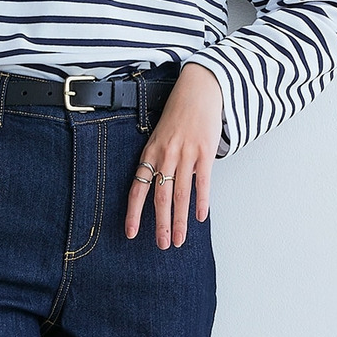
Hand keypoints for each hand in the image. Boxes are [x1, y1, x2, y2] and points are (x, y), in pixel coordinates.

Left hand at [125, 63, 222, 247]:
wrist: (198, 90)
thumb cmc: (178, 113)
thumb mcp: (160, 135)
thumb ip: (159, 160)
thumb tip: (158, 186)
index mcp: (151, 152)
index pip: (138, 187)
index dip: (134, 212)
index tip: (131, 233)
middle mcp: (166, 154)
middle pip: (160, 196)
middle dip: (159, 224)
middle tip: (161, 246)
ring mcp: (186, 153)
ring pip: (180, 194)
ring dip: (179, 220)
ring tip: (179, 240)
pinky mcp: (205, 151)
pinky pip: (202, 181)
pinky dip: (201, 201)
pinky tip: (200, 217)